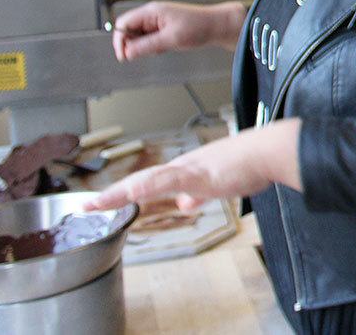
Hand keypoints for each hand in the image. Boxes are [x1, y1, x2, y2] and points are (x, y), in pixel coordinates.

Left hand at [84, 120, 301, 212]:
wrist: (271, 150)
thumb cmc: (253, 163)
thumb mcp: (221, 184)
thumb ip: (201, 193)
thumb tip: (185, 203)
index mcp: (187, 170)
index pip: (149, 182)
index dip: (124, 193)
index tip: (101, 202)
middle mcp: (184, 166)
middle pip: (141, 180)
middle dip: (112, 195)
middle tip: (84, 206)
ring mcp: (191, 168)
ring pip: (149, 180)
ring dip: (121, 192)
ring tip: (96, 203)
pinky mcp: (202, 173)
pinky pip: (171, 181)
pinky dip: (149, 186)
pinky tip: (132, 192)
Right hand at [113, 1, 242, 60]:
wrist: (218, 26)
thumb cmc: (199, 27)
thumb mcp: (170, 39)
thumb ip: (147, 46)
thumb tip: (127, 52)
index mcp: (151, 12)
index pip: (123, 24)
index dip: (120, 40)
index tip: (124, 55)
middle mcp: (152, 14)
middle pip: (129, 30)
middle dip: (132, 44)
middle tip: (143, 54)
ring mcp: (158, 21)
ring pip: (139, 36)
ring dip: (144, 47)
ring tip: (162, 48)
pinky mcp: (163, 28)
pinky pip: (149, 39)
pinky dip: (153, 47)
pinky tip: (166, 47)